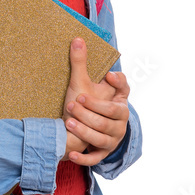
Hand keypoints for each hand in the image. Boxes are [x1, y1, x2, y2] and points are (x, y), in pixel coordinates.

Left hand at [61, 38, 130, 165]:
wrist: (79, 129)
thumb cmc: (84, 104)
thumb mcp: (81, 83)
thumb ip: (80, 63)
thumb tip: (77, 38)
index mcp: (119, 100)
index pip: (125, 90)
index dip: (119, 83)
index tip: (108, 75)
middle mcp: (120, 120)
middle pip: (110, 115)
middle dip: (91, 110)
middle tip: (74, 102)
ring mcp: (112, 138)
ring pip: (101, 135)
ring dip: (84, 130)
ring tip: (68, 121)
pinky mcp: (102, 153)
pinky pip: (95, 157)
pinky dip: (83, 157)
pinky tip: (71, 153)